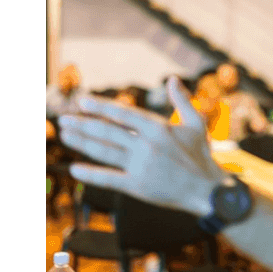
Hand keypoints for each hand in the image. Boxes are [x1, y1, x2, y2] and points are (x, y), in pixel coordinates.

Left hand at [59, 76, 225, 215]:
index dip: (100, 107)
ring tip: (65, 134)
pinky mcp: (139, 188)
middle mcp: (147, 146)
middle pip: (108, 132)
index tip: (82, 100)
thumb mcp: (196, 123)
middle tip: (63, 118)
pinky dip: (92, 174)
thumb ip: (182, 99)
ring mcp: (142, 167)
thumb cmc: (201, 155)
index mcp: (158, 127)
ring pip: (105, 152)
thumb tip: (172, 79)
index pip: (122, 114)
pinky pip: (111, 178)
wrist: (210, 193)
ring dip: (82, 142)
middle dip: (83, 123)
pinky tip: (75, 168)